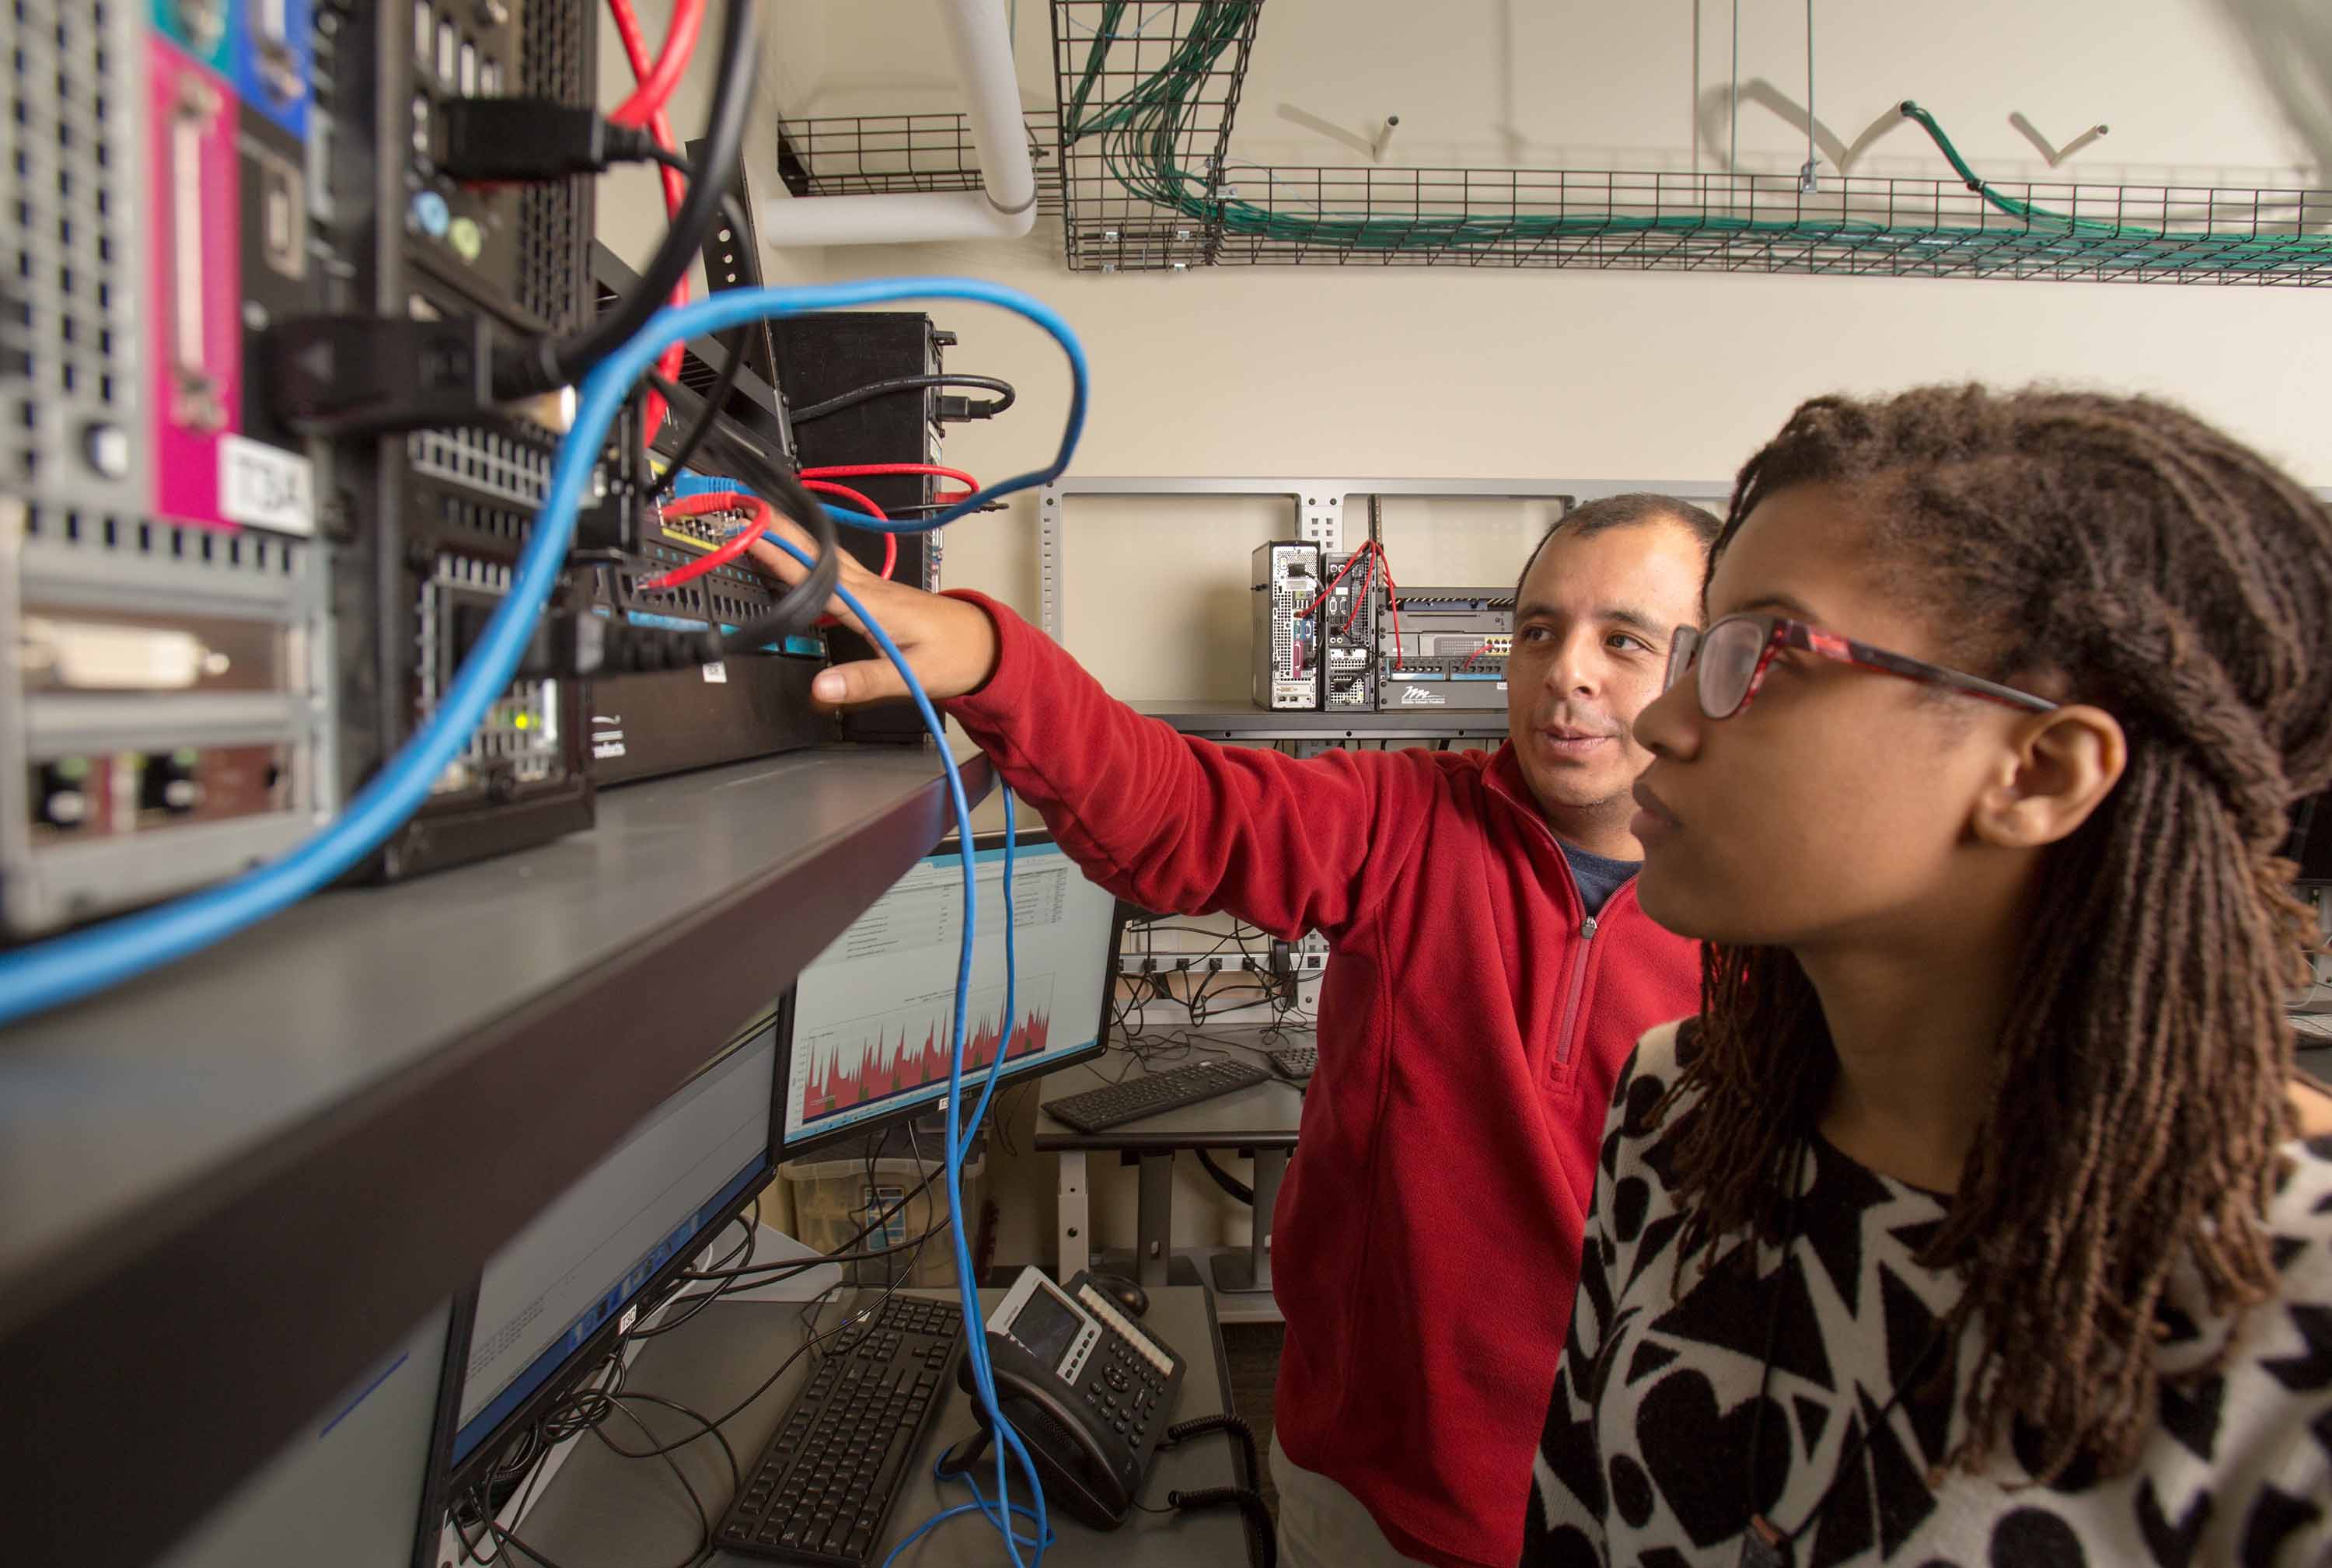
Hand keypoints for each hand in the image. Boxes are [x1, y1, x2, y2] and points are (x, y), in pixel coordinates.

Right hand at [742, 510, 999, 709]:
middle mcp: (869, 588)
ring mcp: (871, 587)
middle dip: (779, 531)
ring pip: (823, 555)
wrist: (984, 644)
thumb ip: (865, 682)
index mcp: (873, 605)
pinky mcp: (872, 594)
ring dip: (791, 536)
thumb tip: (820, 689)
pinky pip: (832, 567)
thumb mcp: (914, 677)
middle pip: (816, 553)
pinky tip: (794, 553)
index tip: (750, 536)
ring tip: (757, 520)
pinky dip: (807, 555)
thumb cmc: (955, 657)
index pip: (817, 575)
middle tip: (741, 511)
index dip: (781, 556)